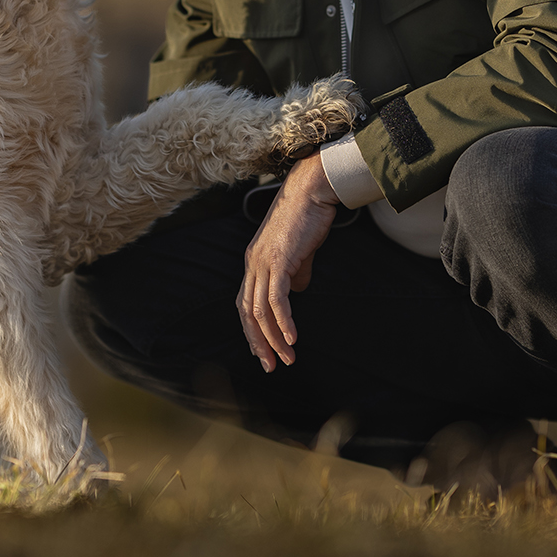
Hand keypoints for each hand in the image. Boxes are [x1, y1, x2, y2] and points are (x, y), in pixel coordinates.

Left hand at [239, 153, 343, 371]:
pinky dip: (283, 321)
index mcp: (254, 262)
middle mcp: (253, 263)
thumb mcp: (298, 251)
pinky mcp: (279, 259)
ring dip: (273, 338)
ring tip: (287, 358)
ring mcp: (263, 261)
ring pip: (260, 309)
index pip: (245, 303)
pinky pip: (277, 298)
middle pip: (247, 312)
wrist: (312, 190)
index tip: (263, 352)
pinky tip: (292, 338)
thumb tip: (297, 290)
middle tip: (270, 366)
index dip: (251, 330)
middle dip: (258, 343)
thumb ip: (295, 272)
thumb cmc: (307, 218)